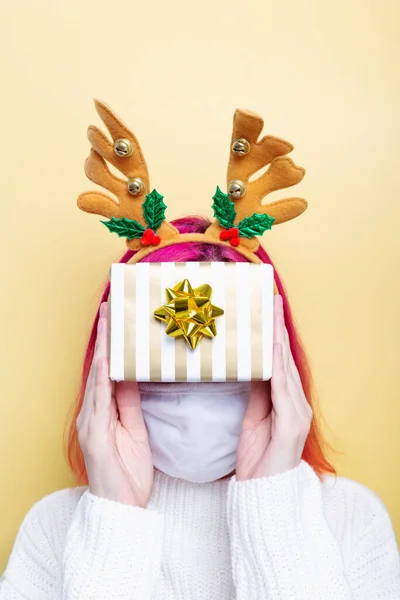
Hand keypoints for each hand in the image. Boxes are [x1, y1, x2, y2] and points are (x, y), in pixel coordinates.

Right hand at [76, 302, 153, 506]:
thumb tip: (135, 377)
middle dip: (106, 338)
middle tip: (109, 309)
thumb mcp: (135, 431)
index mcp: (104, 412)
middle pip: (100, 369)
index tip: (118, 320)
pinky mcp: (95, 436)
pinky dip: (103, 380)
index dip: (113, 345)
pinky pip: (100, 402)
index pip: (109, 371)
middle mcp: (93, 413)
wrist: (121, 510)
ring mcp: (91, 424)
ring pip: (98, 379)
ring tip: (109, 324)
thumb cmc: (129, 473)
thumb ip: (131, 404)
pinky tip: (108, 361)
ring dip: (104, 350)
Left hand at [236, 294, 311, 479]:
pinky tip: (274, 350)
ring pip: (285, 369)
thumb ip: (256, 393)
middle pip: (285, 359)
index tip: (267, 309)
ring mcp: (296, 413)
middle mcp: (296, 403)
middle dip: (277, 328)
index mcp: (286, 401)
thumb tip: (250, 366)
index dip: (273, 334)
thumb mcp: (252, 418)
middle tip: (271, 300)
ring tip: (271, 314)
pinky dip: (278, 368)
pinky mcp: (291, 425)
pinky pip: (283, 391)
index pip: (279, 361)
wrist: (262, 494)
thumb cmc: (257, 459)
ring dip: (277, 340)